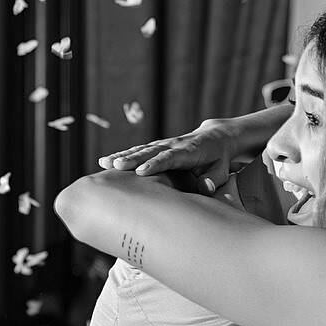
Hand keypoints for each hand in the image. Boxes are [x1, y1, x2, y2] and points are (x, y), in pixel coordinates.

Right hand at [98, 118, 245, 184]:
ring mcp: (163, 144)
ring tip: (103, 163)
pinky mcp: (156, 147)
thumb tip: (205, 188)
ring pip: (140, 150)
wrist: (216, 137)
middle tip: (115, 166)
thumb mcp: (222, 169)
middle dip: (132, 159)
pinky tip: (105, 162)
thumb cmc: (219, 158)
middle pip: (150, 152)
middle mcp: (173, 145)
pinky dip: (122, 155)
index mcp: (189, 151)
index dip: (155, 164)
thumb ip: (214, 179)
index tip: (141, 172)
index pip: (170, 157)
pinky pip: (138, 151)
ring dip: (122, 156)